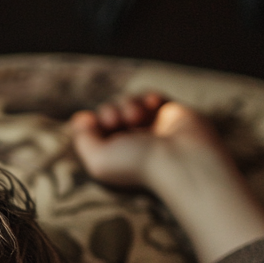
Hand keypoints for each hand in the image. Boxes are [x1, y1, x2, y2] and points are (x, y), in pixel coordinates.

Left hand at [69, 94, 263, 262]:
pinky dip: (147, 98)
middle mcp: (132, 145)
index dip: (92, 123)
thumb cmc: (139, 165)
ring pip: (127, 103)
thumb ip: (82, 139)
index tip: (101, 127)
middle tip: (116, 122)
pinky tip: (152, 107)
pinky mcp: (169, 115)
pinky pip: (151, 97)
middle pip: (109, 114)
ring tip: (136, 117)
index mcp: (114, 158)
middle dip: (109, 111)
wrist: (182, 160)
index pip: (94, 132)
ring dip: (127, 104)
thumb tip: (81, 118)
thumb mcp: (98, 160)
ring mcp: (151, 129)